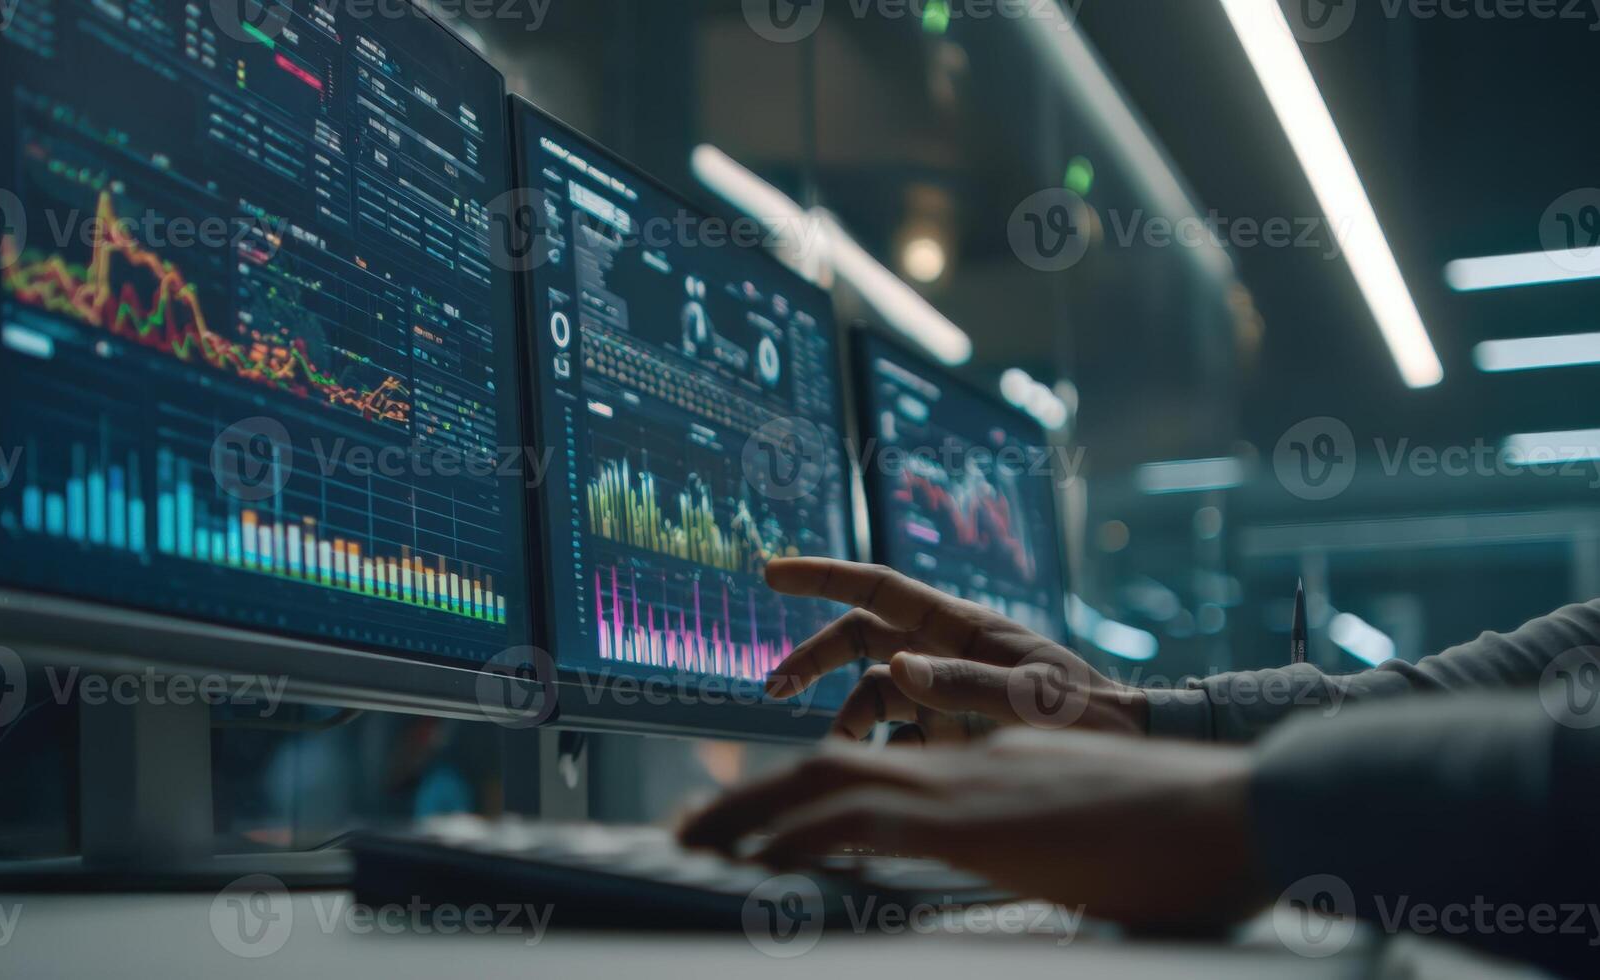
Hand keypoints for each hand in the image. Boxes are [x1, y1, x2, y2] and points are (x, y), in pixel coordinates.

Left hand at [679, 730, 1267, 930]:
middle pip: (828, 771)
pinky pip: (868, 821)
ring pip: (830, 786)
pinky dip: (804, 837)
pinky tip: (760, 860)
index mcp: (982, 774)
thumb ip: (1029, 859)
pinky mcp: (982, 820)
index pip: (873, 779)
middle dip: (751, 802)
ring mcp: (970, 786)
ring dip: (754, 814)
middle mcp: (964, 766)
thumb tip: (1013, 880)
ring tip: (694, 839)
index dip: (804, 801)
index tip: (753, 830)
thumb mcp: (1081, 855)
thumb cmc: (1179, 843)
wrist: (1242, 811)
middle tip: (690, 829)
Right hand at [762, 558, 1146, 740]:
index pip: (880, 589)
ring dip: (848, 723)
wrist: (1127, 751)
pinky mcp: (947, 727)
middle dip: (813, 658)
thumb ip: (967, 686)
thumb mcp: (1037, 702)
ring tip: (838, 761)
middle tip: (773, 687)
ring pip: (871, 694)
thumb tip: (896, 666)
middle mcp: (944, 650)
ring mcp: (944, 688)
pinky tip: (886, 781)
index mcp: (963, 626)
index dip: (823, 577)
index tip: (772, 573)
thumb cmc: (1092, 717)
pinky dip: (883, 756)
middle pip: (860, 639)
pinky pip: (897, 737)